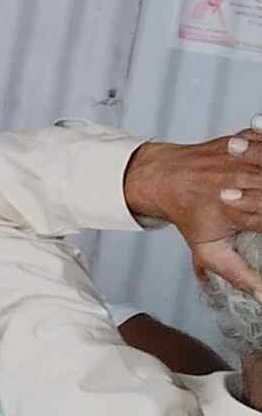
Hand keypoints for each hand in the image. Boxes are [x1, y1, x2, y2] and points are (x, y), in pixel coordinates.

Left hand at [124, 132, 261, 293]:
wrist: (163, 178)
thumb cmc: (189, 214)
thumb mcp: (210, 251)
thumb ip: (239, 274)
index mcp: (235, 211)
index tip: (261, 227)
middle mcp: (238, 183)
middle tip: (259, 208)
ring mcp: (239, 159)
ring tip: (260, 184)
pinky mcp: (239, 141)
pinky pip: (261, 141)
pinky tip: (261, 163)